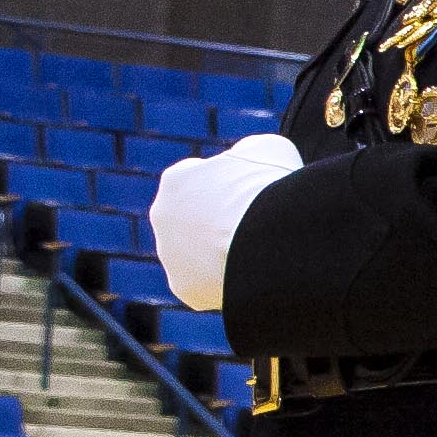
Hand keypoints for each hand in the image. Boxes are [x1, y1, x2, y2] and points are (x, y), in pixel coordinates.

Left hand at [148, 134, 301, 310]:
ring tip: (261, 253)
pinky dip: (226, 281)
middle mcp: (163, 215)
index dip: (231, 187)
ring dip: (221, 252)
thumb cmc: (272, 188)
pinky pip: (205, 284)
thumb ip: (250, 153)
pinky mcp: (184, 287)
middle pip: (194, 219)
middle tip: (259, 227)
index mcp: (178, 179)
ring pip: (196, 253)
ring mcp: (170, 253)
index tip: (256, 195)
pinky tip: (254, 276)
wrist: (270, 239)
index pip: (200, 180)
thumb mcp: (270, 150)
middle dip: (219, 222)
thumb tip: (249, 161)